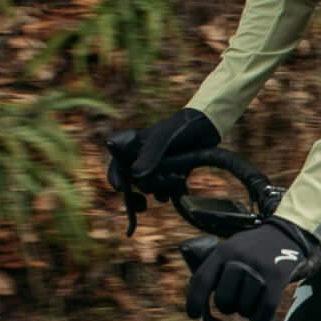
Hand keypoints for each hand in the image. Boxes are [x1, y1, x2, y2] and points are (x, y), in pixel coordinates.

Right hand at [104, 108, 219, 234]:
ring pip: (150, 189)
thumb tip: (135, 177)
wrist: (205, 128)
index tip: (123, 188)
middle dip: (146, 187)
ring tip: (177, 177)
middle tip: (153, 192)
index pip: (116, 168)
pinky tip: (181, 182)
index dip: (117, 180)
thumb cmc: (179, 128)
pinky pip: (165, 193)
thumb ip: (149, 157)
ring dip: (163, 188)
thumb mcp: (163, 139)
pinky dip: (172, 191)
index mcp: (131, 148)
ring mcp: (154, 169)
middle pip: (133, 184)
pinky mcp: (168, 177)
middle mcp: (140, 160)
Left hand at [185, 216, 319, 320]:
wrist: (286, 232)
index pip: (201, 280)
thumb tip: (202, 310)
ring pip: (244, 306)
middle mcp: (239, 258)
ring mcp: (260, 267)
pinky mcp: (278, 277)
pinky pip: (264, 309)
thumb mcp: (230, 249)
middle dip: (226, 307)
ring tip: (248, 306)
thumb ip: (216, 271)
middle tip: (232, 305)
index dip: (194, 301)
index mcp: (223, 251)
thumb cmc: (252, 249)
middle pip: (223, 298)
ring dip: (244, 313)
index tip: (193, 315)